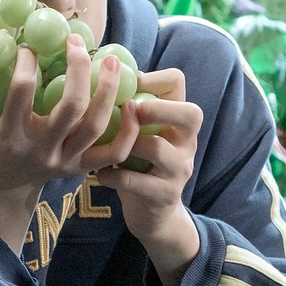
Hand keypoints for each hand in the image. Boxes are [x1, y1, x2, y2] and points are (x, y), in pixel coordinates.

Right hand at [0, 35, 139, 248]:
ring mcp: (64, 161)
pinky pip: (114, 152)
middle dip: (77, 68)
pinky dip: (128, 130)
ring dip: (108, 90)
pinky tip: (130, 102)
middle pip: (70, 107)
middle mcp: (40, 150)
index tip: (30, 45)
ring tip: (111, 60)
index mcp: (9, 135)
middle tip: (75, 42)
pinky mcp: (82, 168)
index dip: (27, 62)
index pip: (21, 91)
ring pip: (96, 127)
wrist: (4, 184)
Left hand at [93, 67, 202, 285]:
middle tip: (129, 109)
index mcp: (178, 119)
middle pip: (190, 113)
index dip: (153, 77)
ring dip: (127, 144)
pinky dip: (113, 177)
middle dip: (157, 108)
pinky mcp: (165, 195)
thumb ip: (128, 107)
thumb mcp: (140, 132)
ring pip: (158, 148)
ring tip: (105, 146)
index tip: (128, 85)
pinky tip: (99, 175)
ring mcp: (179, 170)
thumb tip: (95, 71)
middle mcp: (186, 141)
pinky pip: (137, 182)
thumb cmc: (139, 163)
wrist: (152, 214)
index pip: (178, 82)